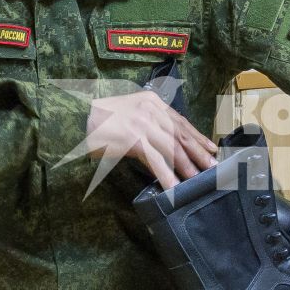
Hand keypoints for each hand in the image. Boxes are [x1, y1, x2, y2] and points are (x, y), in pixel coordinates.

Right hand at [82, 90, 217, 188]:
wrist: (76, 118)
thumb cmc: (102, 119)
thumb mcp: (131, 112)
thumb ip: (150, 121)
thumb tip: (169, 141)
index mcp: (152, 102)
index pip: (181, 121)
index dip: (198, 136)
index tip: (212, 149)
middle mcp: (151, 111)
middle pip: (181, 134)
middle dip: (199, 152)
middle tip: (213, 167)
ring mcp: (143, 124)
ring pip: (172, 148)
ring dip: (186, 166)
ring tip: (198, 180)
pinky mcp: (133, 139)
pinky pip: (155, 160)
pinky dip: (166, 175)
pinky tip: (173, 187)